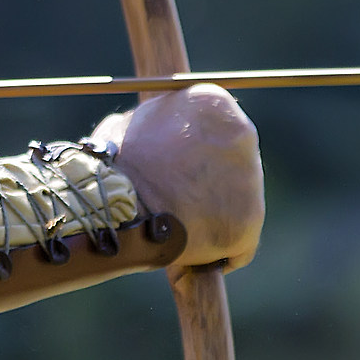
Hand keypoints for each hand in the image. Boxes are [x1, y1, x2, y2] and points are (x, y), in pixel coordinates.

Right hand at [104, 84, 262, 275]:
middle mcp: (241, 132)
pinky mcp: (249, 221)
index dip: (196, 158)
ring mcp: (250, 177)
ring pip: (237, 207)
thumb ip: (159, 127)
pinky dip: (215, 255)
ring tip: (173, 230)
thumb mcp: (132, 127)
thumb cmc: (112, 167)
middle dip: (209, 189)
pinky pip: (238, 245)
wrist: (109, 205)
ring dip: (210, 221)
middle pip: (234, 168)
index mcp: (212, 102)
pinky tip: (187, 258)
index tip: (178, 175)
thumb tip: (158, 130)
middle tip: (176, 206)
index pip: (218, 132)